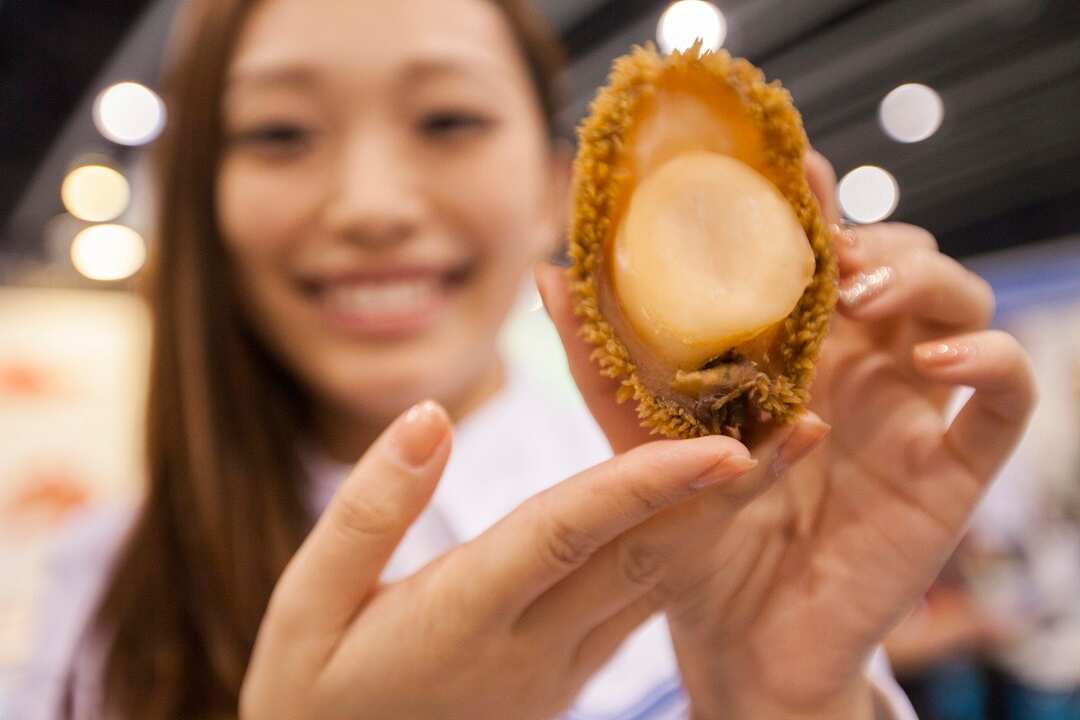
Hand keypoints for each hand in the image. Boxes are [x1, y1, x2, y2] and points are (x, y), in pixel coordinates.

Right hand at [240, 400, 761, 719]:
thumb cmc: (312, 696)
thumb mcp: (307, 604)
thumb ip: (371, 509)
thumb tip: (431, 415)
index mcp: (464, 617)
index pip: (570, 535)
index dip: (646, 484)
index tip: (724, 441)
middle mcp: (532, 645)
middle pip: (647, 557)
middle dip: (731, 492)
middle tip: (804, 426)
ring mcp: (561, 666)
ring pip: (659, 581)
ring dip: (727, 515)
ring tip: (786, 451)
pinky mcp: (570, 672)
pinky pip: (643, 601)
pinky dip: (688, 544)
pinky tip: (719, 504)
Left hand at [538, 150, 1036, 718]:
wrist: (736, 638)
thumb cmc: (692, 537)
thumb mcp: (640, 444)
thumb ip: (599, 364)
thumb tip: (547, 275)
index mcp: (789, 346)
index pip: (816, 245)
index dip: (811, 198)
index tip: (787, 166)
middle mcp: (856, 361)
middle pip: (896, 254)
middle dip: (871, 234)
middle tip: (826, 247)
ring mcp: (909, 406)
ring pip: (957, 302)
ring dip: (924, 275)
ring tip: (865, 291)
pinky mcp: (950, 463)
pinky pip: (1005, 390)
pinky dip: (984, 358)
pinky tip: (928, 361)